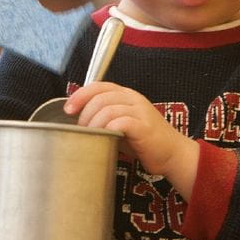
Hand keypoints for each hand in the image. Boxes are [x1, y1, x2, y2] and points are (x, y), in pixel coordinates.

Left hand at [65, 81, 198, 197]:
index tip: (68, 110)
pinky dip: (108, 129)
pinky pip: (120, 121)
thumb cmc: (142, 141)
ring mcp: (140, 111)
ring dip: (93, 124)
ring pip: (107, 109)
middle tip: (80, 130)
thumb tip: (75, 120)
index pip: (98, 86)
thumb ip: (102, 117)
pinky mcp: (144, 126)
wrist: (172, 154)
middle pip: (99, 97)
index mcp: (125, 95)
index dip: (80, 95)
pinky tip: (105, 137)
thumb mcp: (119, 124)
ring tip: (90, 136)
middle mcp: (133, 98)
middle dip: (84, 114)